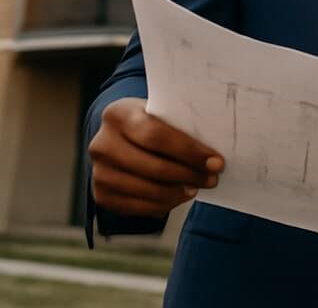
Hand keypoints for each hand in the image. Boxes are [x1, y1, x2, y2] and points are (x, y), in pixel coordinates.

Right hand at [88, 97, 223, 216]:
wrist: (119, 135)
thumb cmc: (151, 122)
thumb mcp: (161, 113)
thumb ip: (181, 124)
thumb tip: (216, 149)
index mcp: (118, 114)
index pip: (157, 136)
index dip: (189, 152)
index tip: (216, 162)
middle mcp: (101, 144)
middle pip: (152, 167)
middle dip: (188, 175)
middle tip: (212, 179)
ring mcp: (97, 171)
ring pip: (144, 190)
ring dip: (176, 193)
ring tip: (196, 188)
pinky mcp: (100, 194)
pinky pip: (135, 207)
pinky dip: (161, 205)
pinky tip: (178, 197)